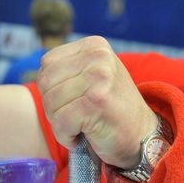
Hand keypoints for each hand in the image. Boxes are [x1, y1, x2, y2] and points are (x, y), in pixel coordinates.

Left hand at [36, 36, 155, 168]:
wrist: (142, 136)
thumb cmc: (112, 109)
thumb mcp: (94, 76)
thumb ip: (69, 68)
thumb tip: (41, 73)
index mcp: (95, 45)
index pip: (48, 63)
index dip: (52, 89)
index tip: (74, 101)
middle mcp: (98, 56)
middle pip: (46, 82)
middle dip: (53, 107)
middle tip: (76, 117)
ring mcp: (99, 78)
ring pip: (50, 103)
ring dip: (60, 124)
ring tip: (81, 126)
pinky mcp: (97, 102)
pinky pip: (61, 122)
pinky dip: (66, 137)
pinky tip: (83, 136)